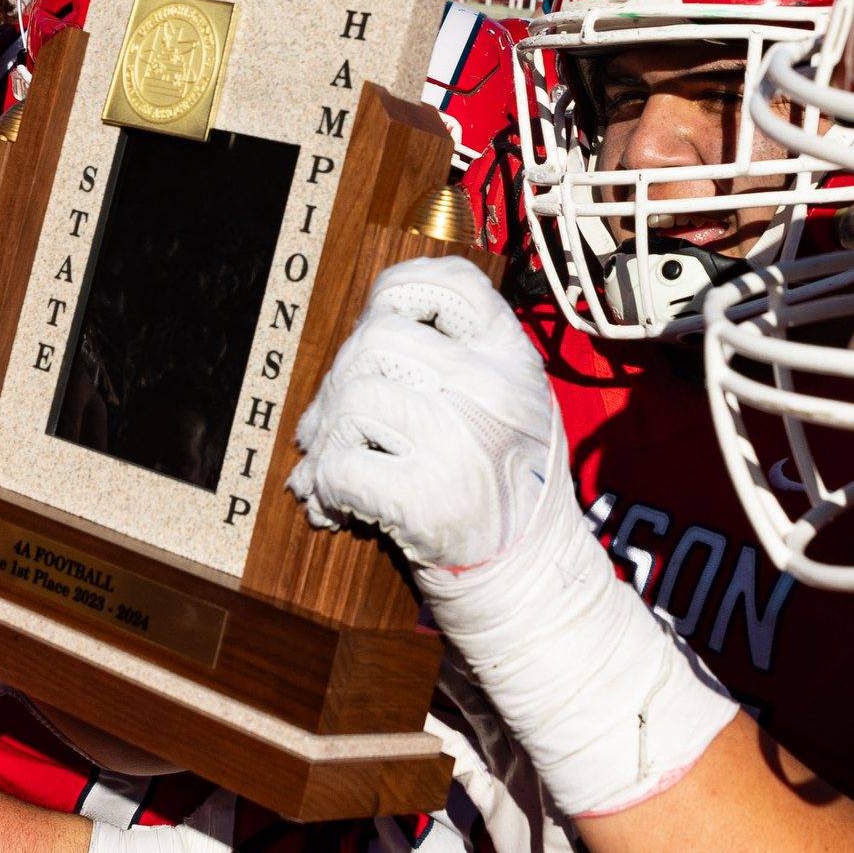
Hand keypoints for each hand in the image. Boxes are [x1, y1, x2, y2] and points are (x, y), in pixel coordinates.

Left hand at [286, 256, 559, 569]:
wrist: (529, 569)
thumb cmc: (506, 480)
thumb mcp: (512, 398)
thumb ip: (458, 355)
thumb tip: (359, 336)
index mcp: (512, 357)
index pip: (449, 283)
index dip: (395, 292)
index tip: (375, 323)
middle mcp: (492, 390)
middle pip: (377, 338)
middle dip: (340, 378)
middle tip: (330, 421)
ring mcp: (460, 440)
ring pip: (353, 397)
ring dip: (327, 435)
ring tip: (331, 464)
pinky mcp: (426, 497)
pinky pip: (341, 465)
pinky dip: (324, 484)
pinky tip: (336, 500)